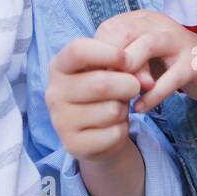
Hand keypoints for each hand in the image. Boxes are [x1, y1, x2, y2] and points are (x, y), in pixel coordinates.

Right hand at [46, 38, 154, 162]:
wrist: (94, 130)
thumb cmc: (102, 91)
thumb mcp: (107, 70)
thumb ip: (122, 65)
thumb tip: (142, 77)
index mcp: (58, 66)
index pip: (78, 51)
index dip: (109, 53)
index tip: (129, 60)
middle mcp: (53, 93)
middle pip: (100, 83)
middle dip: (128, 84)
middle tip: (134, 87)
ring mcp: (60, 121)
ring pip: (111, 110)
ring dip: (124, 108)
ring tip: (117, 108)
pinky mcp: (73, 145)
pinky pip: (114, 133)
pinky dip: (122, 129)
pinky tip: (113, 127)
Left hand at [94, 11, 196, 113]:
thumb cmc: (170, 63)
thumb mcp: (142, 57)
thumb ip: (120, 62)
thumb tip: (92, 76)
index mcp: (143, 20)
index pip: (110, 28)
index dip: (98, 55)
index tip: (93, 80)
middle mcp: (160, 24)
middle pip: (126, 32)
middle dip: (112, 63)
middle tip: (104, 89)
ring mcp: (180, 41)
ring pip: (148, 46)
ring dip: (132, 73)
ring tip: (122, 97)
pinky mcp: (195, 63)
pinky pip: (170, 78)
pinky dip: (152, 96)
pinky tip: (140, 108)